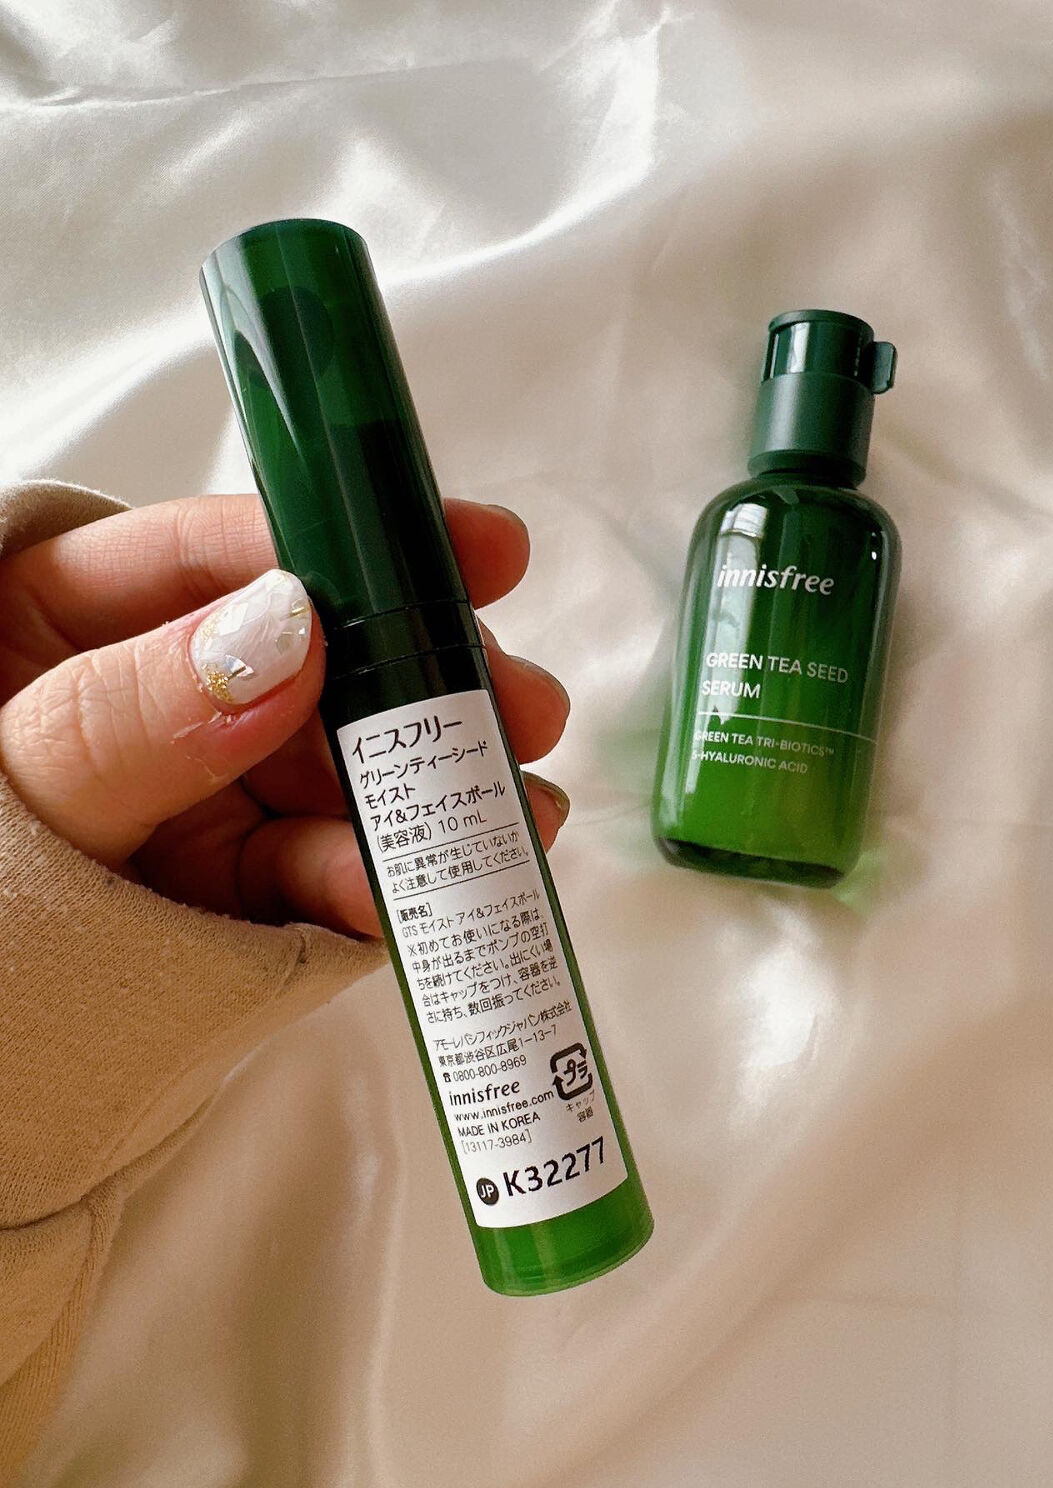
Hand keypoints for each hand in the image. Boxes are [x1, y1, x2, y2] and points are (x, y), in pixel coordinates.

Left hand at [0, 494, 570, 937]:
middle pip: (304, 663)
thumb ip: (128, 717)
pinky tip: (427, 892)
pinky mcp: (224, 885)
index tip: (468, 549)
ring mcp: (188, 795)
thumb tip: (281, 632)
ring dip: (424, 794)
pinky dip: (372, 882)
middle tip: (517, 703)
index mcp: (52, 626)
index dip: (344, 545)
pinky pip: (310, 873)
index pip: (212, 559)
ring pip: (326, 772)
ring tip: (514, 814)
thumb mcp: (12, 794)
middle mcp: (142, 703)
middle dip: (420, 682)